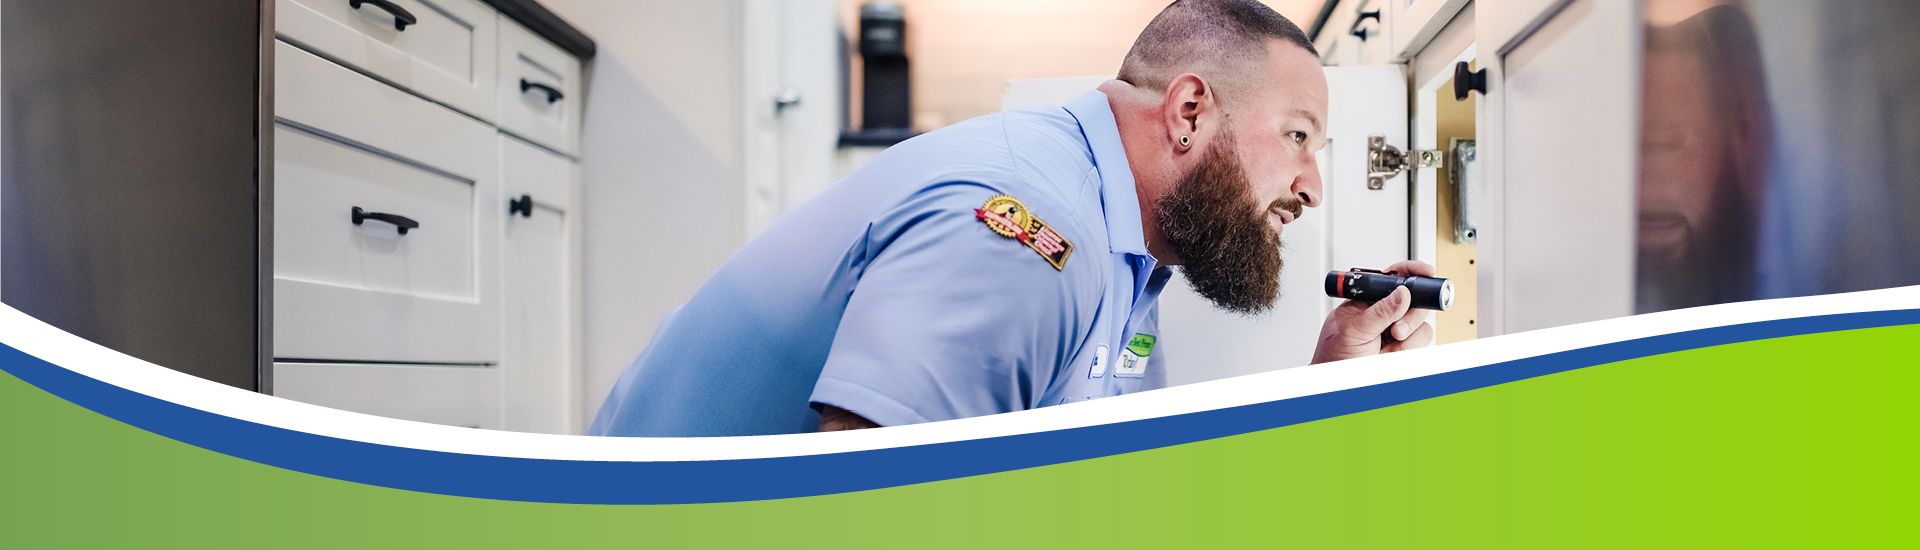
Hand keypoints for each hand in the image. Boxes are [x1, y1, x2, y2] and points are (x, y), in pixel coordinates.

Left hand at [1310, 260, 1436, 363]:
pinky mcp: (1406, 344)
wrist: (1339, 382)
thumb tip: (1402, 293)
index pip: (1392, 276)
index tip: (1426, 272)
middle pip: (1415, 298)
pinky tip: (1390, 353)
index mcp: (1367, 299)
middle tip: (1395, 330)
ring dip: (1406, 337)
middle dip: (1410, 315)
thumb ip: (1379, 312)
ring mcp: (1397, 327)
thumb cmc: (1334, 355)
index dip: (1411, 271)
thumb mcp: (1352, 330)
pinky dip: (1408, 348)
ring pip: (1421, 321)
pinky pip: (1422, 339)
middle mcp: (1385, 311)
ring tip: (1385, 347)